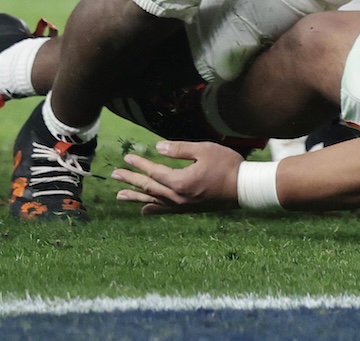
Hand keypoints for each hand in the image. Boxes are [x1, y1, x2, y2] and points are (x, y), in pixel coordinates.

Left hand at [112, 139, 244, 214]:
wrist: (244, 188)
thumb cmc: (226, 165)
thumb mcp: (204, 150)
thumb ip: (179, 149)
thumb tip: (157, 148)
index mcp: (180, 181)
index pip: (154, 172)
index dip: (139, 164)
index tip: (127, 157)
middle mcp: (177, 197)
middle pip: (149, 188)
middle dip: (131, 181)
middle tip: (115, 175)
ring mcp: (182, 205)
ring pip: (154, 201)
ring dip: (136, 197)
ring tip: (120, 196)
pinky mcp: (188, 209)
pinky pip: (165, 210)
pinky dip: (153, 210)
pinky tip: (144, 211)